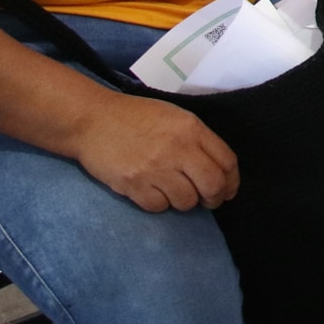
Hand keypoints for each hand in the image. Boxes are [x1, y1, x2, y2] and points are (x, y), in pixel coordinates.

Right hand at [70, 96, 238, 212]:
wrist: (92, 120)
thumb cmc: (134, 117)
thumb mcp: (174, 117)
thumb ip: (197, 139)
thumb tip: (217, 169)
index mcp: (191, 128)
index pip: (227, 161)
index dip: (231, 181)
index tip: (228, 190)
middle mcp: (178, 148)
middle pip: (213, 185)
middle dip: (215, 198)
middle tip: (208, 201)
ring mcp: (155, 168)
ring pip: (187, 201)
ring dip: (184, 201)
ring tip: (174, 190)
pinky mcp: (134, 185)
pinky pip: (159, 207)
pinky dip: (159, 204)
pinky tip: (152, 191)